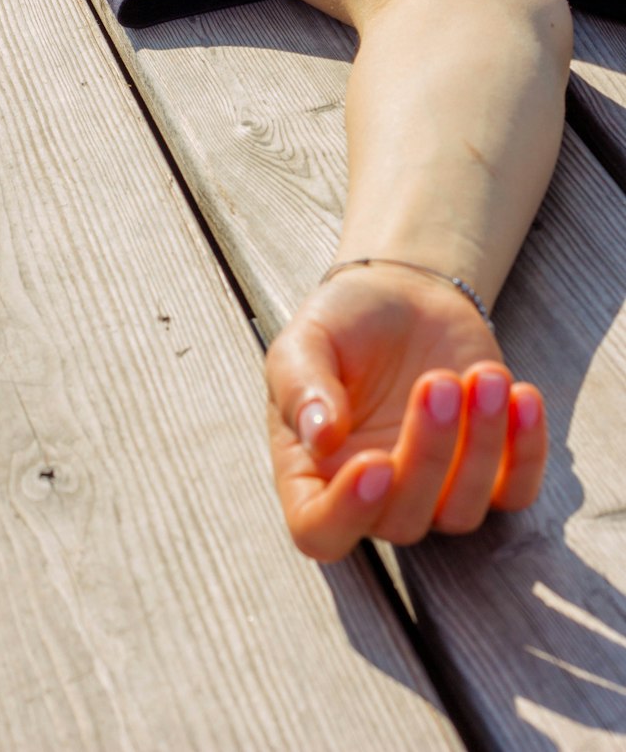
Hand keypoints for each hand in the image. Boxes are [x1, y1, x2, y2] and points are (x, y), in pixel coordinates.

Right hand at [265, 264, 547, 559]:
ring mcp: (434, 490)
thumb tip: (319, 439)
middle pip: (401, 521)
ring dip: (481, 448)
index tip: (376, 461)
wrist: (403, 296)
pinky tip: (522, 396)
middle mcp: (373, 495)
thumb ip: (302, 387)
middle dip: (429, 454)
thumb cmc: (344, 322)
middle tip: (438, 381)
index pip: (319, 531)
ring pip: (462, 512)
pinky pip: (517, 492)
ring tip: (485, 376)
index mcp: (313, 471)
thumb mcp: (306, 339)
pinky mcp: (488, 472)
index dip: (346, 515)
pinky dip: (527, 452)